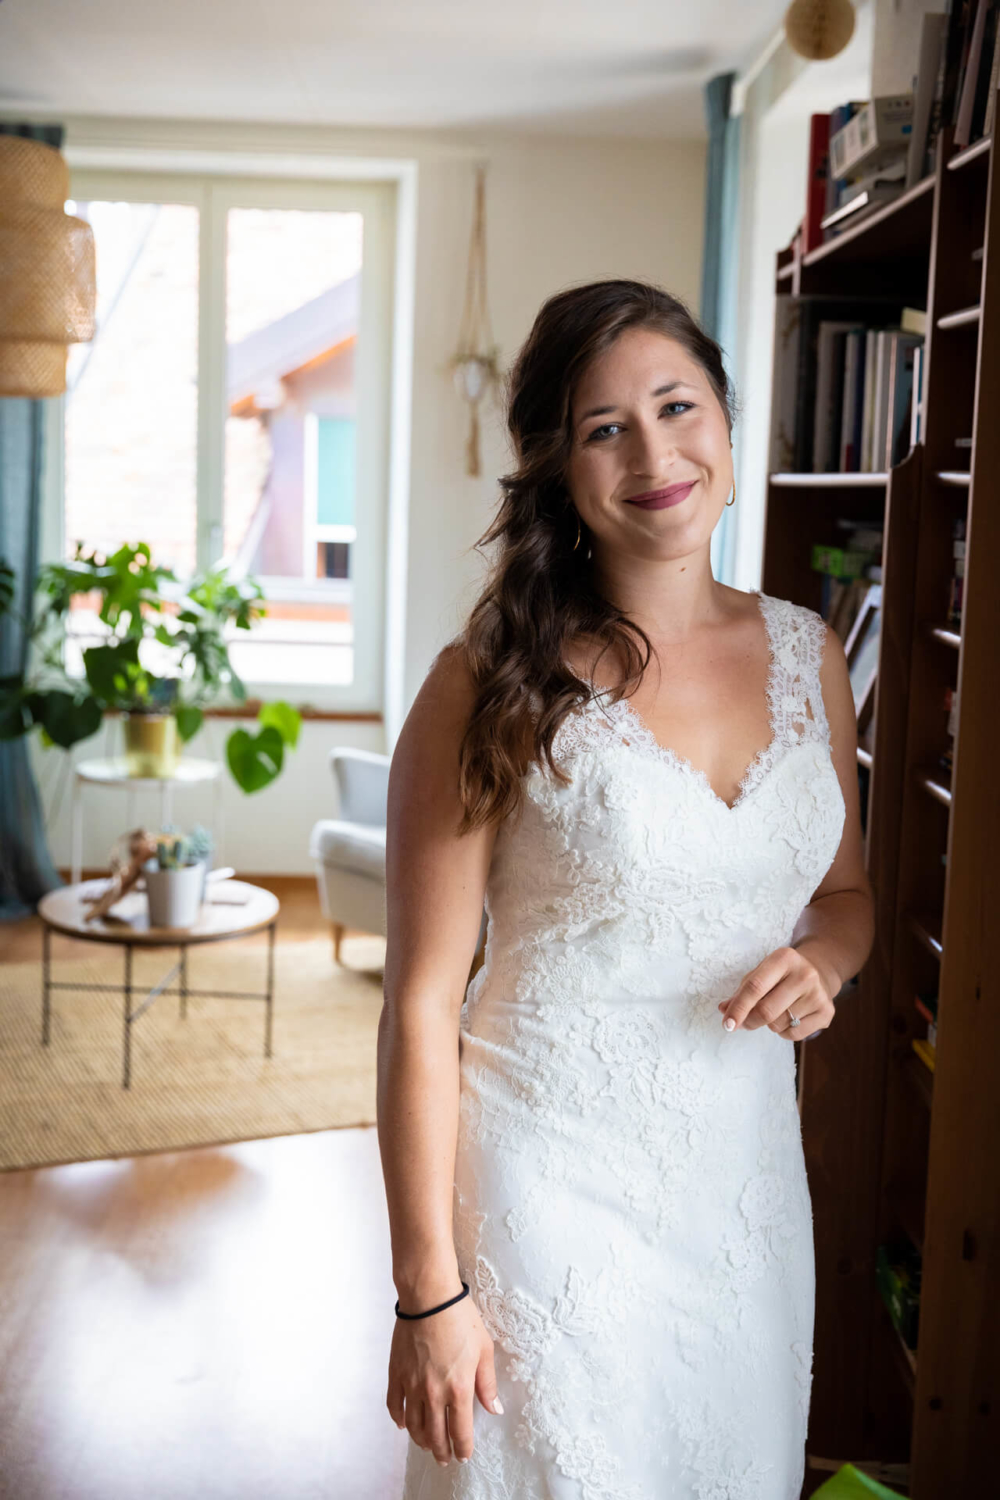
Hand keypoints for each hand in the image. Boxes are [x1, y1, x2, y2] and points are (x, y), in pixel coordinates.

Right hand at [387, 1286, 502, 1464]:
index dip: (463, 1448)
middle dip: (442, 1452)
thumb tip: (494, 1409)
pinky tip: (404, 1425)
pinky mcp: (396, 1373)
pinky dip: (399, 1420)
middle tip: (445, 1458)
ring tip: (427, 1445)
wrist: (429, 1297)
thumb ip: (488, 1384)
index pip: (461, 1432)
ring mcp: (412, 1385)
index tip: (464, 1455)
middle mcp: (434, 1392)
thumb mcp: (484, 1350)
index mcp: (459, 1388)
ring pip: (414, 1426)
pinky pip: (395, 1405)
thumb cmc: (461, 1318)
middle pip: (436, 1435)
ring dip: (421, 1440)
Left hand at [718, 944, 836, 1039]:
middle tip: (742, 1024)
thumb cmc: (782, 974)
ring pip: (778, 1025)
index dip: (738, 1008)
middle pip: (766, 1010)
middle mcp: (805, 974)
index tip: (727, 1024)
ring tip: (775, 1011)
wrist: (819, 971)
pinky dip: (784, 1032)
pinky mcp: (827, 1012)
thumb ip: (742, 991)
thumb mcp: (762, 972)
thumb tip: (724, 1010)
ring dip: (768, 1025)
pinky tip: (789, 1018)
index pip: (755, 987)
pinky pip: (793, 1035)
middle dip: (749, 1021)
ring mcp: (818, 994)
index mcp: (784, 958)